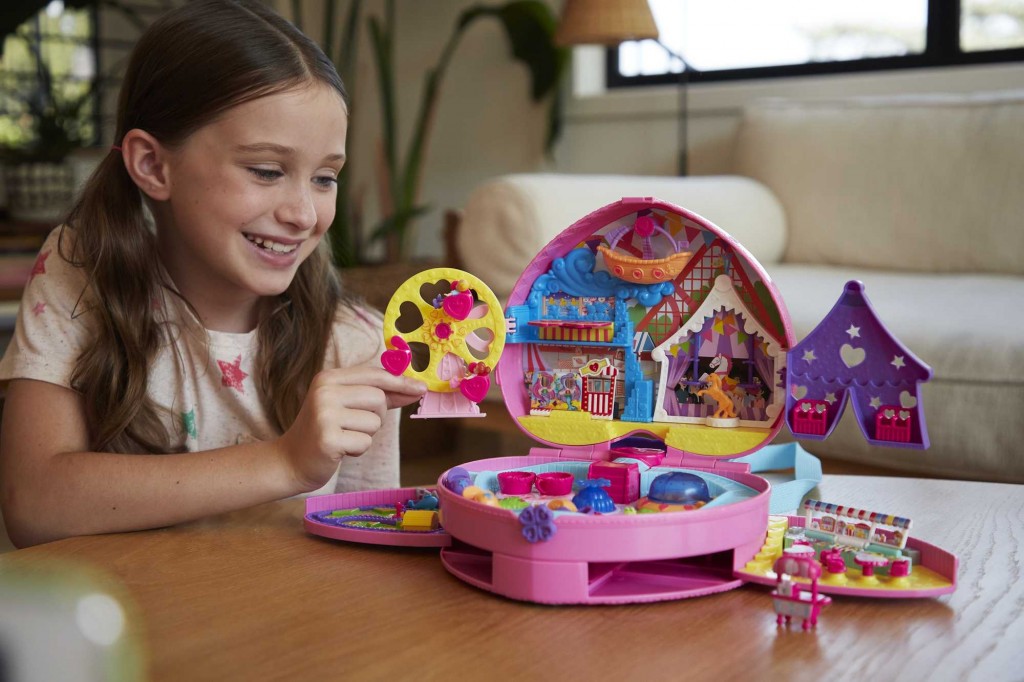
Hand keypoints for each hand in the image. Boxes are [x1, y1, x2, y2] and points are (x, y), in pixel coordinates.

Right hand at [276, 366, 425, 491]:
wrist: (290, 460)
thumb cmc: (325, 430)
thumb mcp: (346, 404)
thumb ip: (378, 394)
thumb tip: (415, 388)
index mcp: (328, 378)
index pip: (374, 374)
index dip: (400, 382)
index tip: (420, 389)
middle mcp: (324, 392)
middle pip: (378, 398)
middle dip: (377, 416)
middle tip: (355, 426)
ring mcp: (324, 415)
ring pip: (374, 422)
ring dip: (366, 435)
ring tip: (344, 437)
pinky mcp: (327, 439)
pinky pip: (365, 442)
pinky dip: (358, 449)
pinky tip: (340, 449)